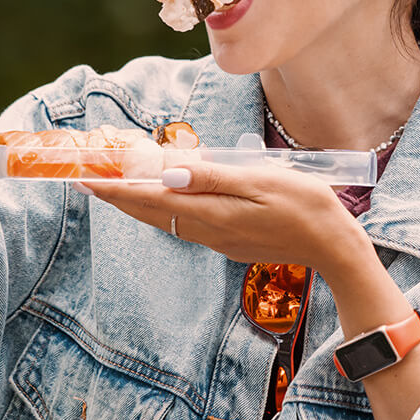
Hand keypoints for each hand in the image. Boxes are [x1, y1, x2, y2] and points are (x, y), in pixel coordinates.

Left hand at [78, 162, 370, 274]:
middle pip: (151, 214)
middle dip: (119, 197)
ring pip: (166, 221)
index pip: (151, 198)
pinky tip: (164, 199)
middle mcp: (208, 230)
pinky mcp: (230, 242)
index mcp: (212, 213)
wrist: (333, 246)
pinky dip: (164, 210)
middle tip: (90, 181)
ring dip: (139, 205)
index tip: (86, 179)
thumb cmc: (304, 206)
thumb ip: (211, 176)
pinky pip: (184, 225)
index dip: (116, 188)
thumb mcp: (261, 180)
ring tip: (118, 187)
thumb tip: (165, 174)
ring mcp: (218, 240)